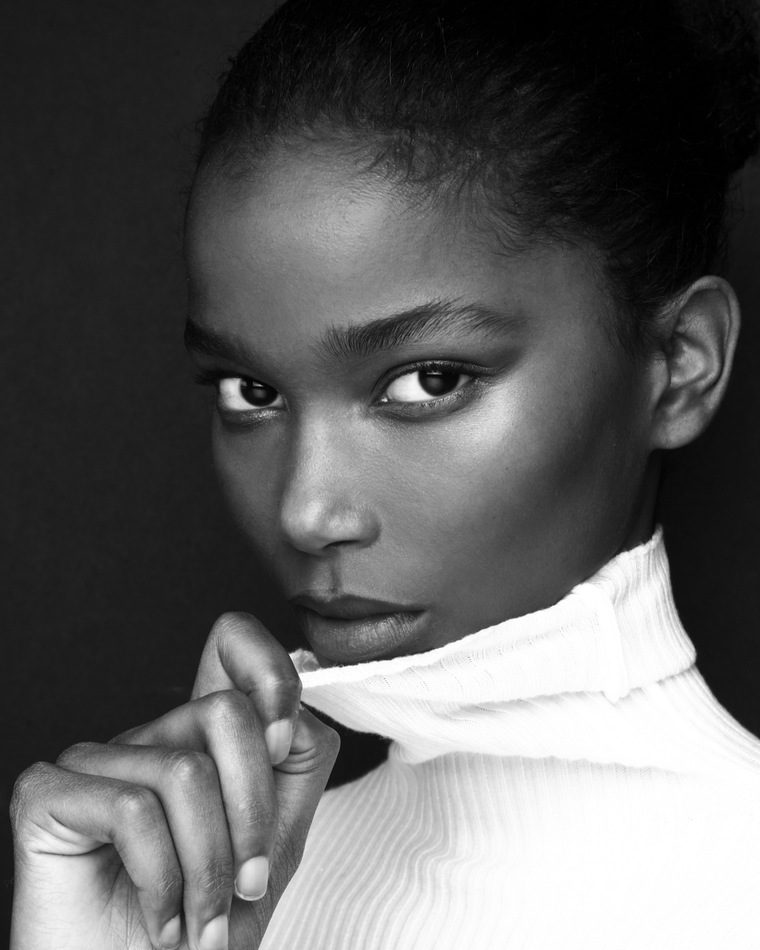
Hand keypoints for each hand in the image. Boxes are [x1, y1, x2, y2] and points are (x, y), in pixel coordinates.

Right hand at [10, 612, 338, 949]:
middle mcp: (146, 738)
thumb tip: (294, 709)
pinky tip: (159, 919)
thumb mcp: (272, 841)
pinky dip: (161, 881)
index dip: (269, 670)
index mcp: (199, 740)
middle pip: (226, 712)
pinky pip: (131, 808)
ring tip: (201, 923)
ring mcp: (94, 761)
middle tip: (245, 888)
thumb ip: (294, 765)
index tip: (282, 743)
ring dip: (209, 870)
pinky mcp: (46, 792)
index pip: (230, 642)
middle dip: (252, 816)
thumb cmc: (205, 930)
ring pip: (186, 772)